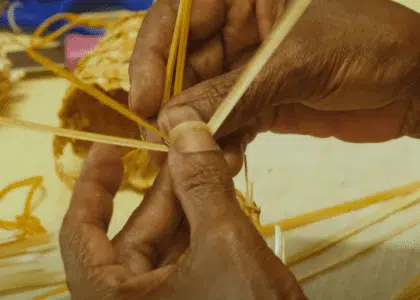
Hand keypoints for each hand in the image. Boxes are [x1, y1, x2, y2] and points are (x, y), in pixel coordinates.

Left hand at [59, 122, 305, 299]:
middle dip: (167, 187)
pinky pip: (188, 257)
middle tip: (191, 145)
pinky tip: (223, 193)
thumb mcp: (225, 244)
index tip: (107, 147)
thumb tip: (185, 126)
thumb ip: (202, 184)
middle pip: (135, 234)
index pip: (80, 233)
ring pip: (167, 243)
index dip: (92, 185)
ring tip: (216, 161)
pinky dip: (204, 225)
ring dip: (192, 202)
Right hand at [129, 0, 419, 166]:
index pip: (176, 19)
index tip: (143, 102)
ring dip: (196, 131)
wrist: (413, 86)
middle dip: (172, 106)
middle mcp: (236, 27)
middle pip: (183, 65)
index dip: (152, 58)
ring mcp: (246, 67)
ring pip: (202, 99)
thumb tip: (175, 123)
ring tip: (194, 160)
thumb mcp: (296, 62)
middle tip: (162, 147)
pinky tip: (221, 160)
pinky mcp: (259, 101)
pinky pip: (227, 121)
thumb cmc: (366, 47)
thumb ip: (234, 92)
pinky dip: (221, 143)